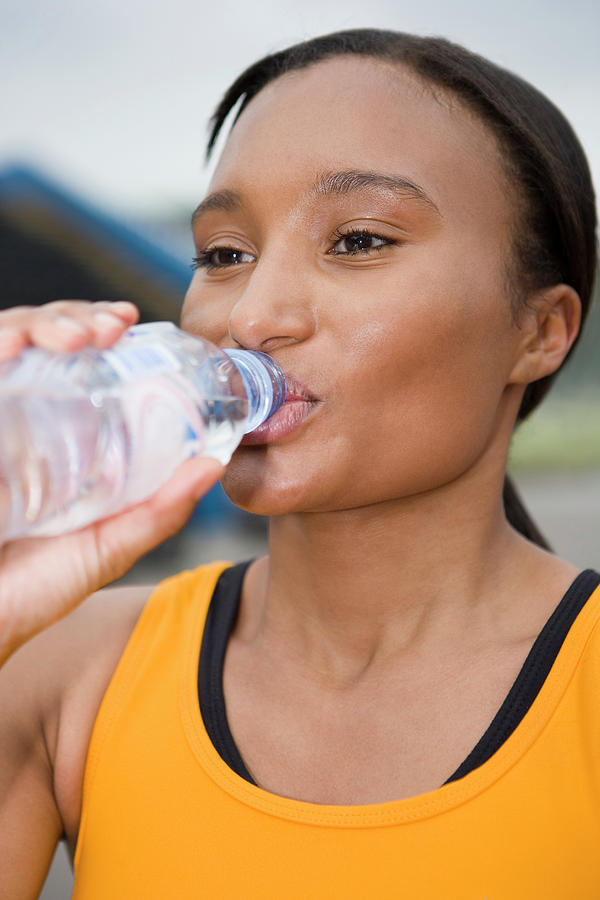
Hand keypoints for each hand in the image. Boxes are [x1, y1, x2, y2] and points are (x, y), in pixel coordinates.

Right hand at [0, 301, 224, 663]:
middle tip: (110, 327)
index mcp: (53, 435)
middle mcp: (13, 418)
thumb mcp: (107, 546)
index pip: (70, 360)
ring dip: (38, 324)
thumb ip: (158, 512)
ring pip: (3, 341)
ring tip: (79, 337)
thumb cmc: (31, 591)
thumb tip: (214, 464)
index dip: (95, 328)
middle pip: (36, 341)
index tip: (129, 322)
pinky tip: (12, 348)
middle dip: (72, 317)